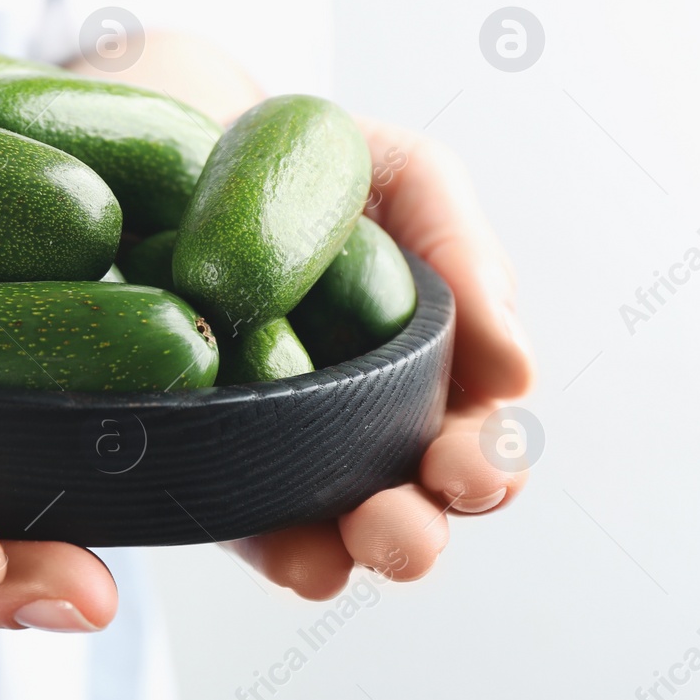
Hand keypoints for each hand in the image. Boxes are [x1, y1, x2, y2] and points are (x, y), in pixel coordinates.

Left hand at [230, 120, 536, 596]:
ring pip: (323, 534)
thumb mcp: (405, 176)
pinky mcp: (194, 459)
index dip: (485, 466)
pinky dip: (261, 542)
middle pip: (405, 508)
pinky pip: (229, 518)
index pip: (474, 443)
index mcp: (428, 375)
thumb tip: (517, 370)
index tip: (465, 462)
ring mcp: (274, 451)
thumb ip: (462, 250)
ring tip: (341, 552)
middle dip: (414, 532)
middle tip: (403, 526)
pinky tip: (283, 552)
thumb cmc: (316, 167)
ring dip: (341, 554)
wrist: (182, 145)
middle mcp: (358, 428)